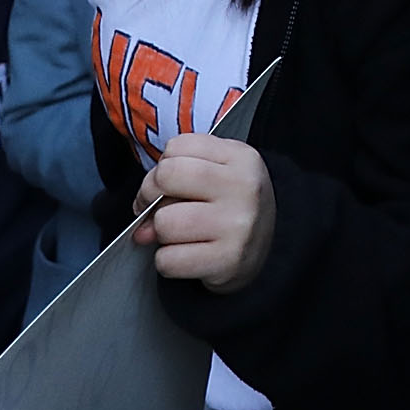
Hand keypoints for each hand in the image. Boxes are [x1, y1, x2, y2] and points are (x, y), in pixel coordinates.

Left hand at [134, 134, 275, 291]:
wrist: (267, 247)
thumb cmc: (231, 205)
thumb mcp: (216, 175)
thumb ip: (174, 182)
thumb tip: (142, 227)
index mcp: (242, 158)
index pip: (176, 147)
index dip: (161, 167)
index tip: (168, 184)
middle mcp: (243, 187)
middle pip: (167, 176)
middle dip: (151, 195)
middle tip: (161, 209)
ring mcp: (237, 225)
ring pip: (164, 222)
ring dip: (162, 233)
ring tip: (183, 234)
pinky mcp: (227, 260)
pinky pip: (168, 260)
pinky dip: (168, 261)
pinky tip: (188, 255)